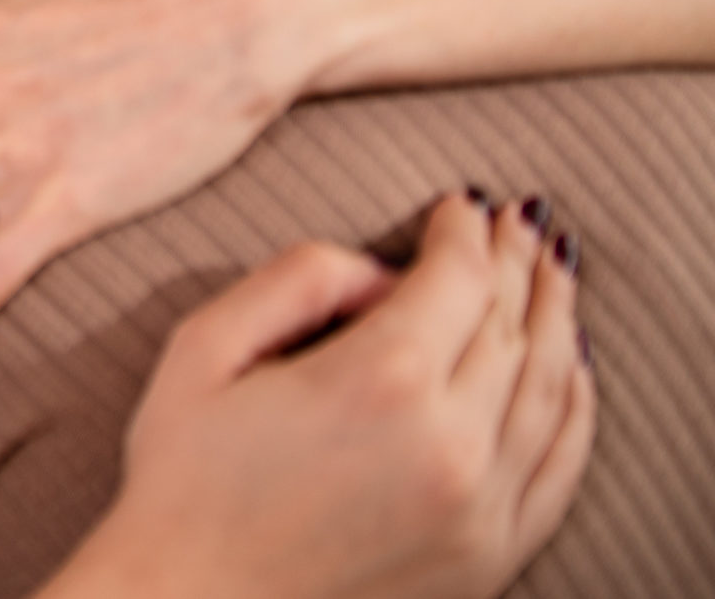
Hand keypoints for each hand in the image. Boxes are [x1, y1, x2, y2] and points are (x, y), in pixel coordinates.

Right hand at [43, 192, 592, 598]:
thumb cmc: (183, 476)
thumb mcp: (204, 346)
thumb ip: (296, 279)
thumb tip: (379, 270)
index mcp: (376, 381)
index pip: (458, 279)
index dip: (465, 230)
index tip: (461, 204)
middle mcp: (448, 443)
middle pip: (513, 325)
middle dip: (515, 260)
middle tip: (514, 220)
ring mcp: (480, 507)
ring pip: (551, 388)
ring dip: (557, 317)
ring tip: (550, 270)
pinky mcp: (489, 555)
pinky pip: (561, 465)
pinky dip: (576, 405)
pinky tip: (571, 366)